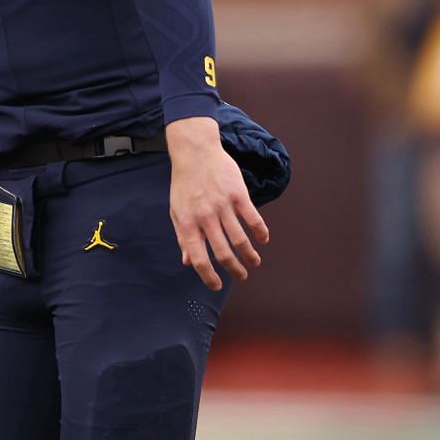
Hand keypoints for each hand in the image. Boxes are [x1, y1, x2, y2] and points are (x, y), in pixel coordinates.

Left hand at [166, 115, 268, 289]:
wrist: (195, 153)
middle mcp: (205, 217)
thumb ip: (183, 237)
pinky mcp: (238, 195)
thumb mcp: (177, 211)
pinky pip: (253, 219)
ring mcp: (222, 206)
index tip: (216, 286)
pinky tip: (263, 240)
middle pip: (222, 253)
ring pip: (240, 239)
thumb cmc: (184, 184)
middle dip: (234, 270)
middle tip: (242, 276)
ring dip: (250, 255)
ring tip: (254, 262)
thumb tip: (188, 262)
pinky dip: (260, 233)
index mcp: (187, 223)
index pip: (198, 258)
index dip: (208, 276)